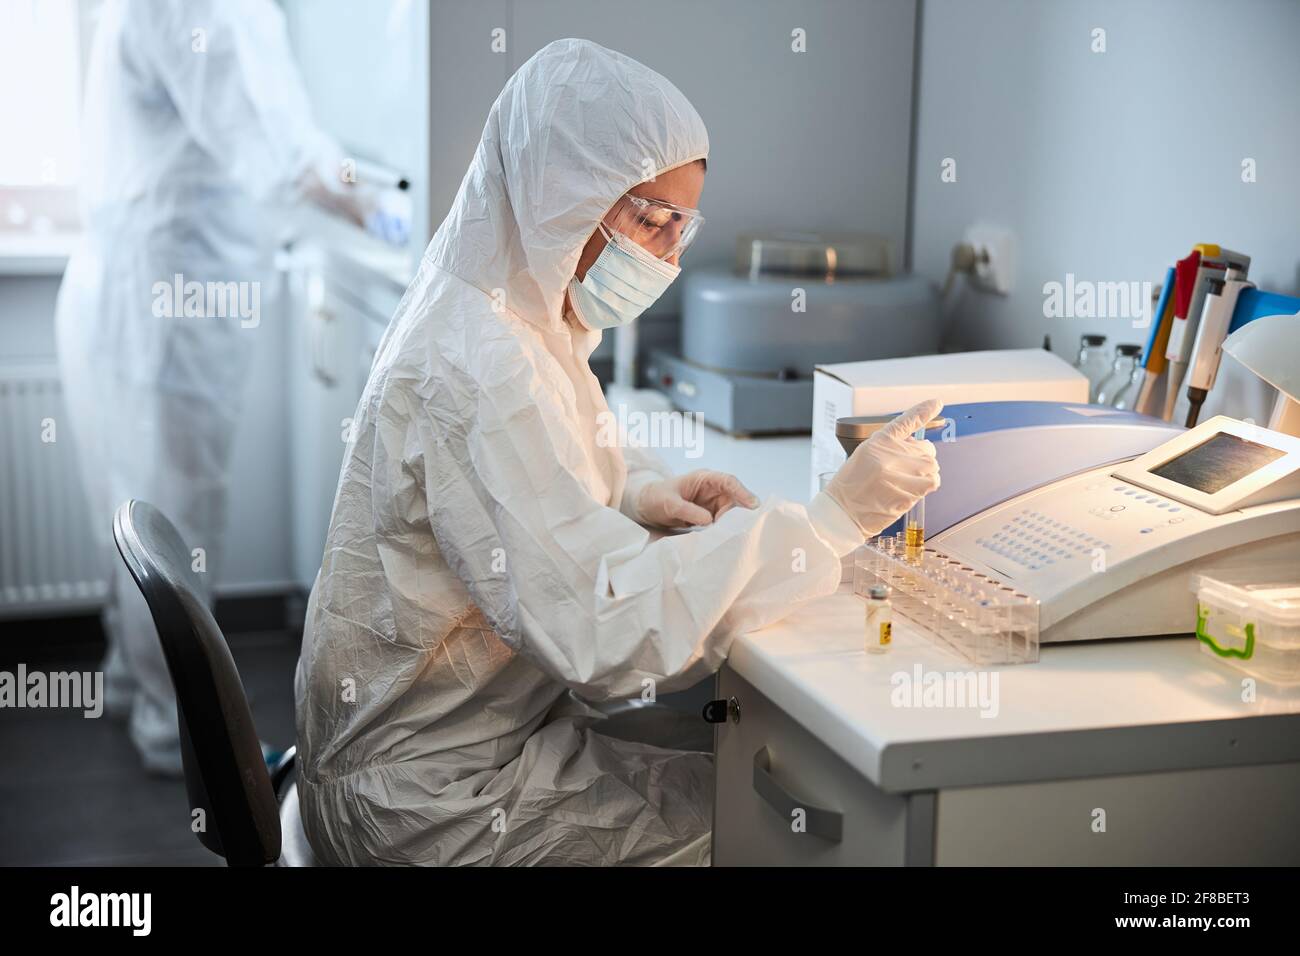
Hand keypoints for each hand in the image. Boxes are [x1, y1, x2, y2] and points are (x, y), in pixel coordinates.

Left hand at [635, 470, 758, 528]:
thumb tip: (709, 520)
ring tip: (734, 536)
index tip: (753, 504)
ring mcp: (713, 504)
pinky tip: (726, 539)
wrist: (646, 506)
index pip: (728, 482)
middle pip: (735, 499)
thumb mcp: (669, 503)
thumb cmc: (656, 498)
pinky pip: (723, 523)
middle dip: (741, 512)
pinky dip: (726, 530)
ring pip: (732, 513)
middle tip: (744, 528)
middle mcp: (713, 490)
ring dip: (733, 524)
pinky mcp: (710, 517)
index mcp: (704, 479)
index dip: (742, 492)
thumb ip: (688, 510)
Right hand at [823, 398, 942, 536]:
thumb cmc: (850, 487)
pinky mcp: (910, 491)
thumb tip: (915, 449)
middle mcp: (891, 453)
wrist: (842, 513)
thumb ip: (890, 448)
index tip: (936, 403)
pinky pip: (932, 482)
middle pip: (926, 449)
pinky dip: (926, 486)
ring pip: (932, 466)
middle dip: (920, 459)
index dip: (923, 410)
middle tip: (902, 471)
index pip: (906, 421)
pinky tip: (909, 490)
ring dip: (924, 474)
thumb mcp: (865, 456)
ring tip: (903, 484)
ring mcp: (902, 472)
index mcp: (878, 441)